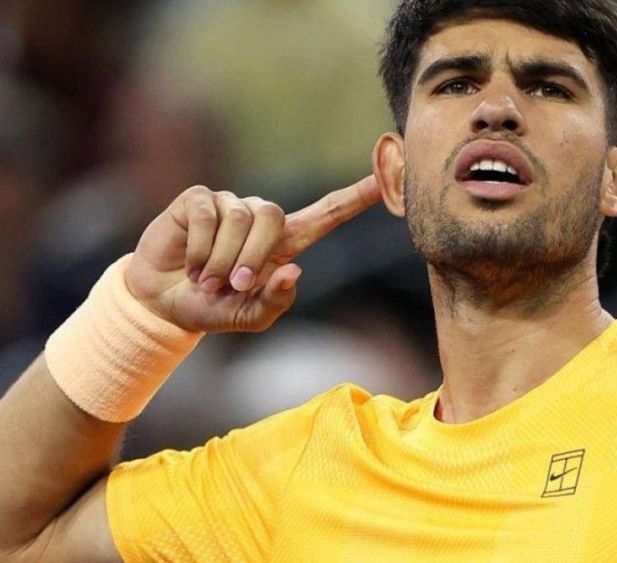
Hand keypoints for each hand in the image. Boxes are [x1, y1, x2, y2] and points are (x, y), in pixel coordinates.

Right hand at [124, 176, 381, 332]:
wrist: (162, 303)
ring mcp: (229, 204)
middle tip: (234, 285)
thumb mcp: (248, 317)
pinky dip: (201, 247)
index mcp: (284, 243)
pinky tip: (191, 264)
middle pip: (274, 216)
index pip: (327, 213)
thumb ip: (275, 301)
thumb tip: (295, 271)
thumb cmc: (212, 307)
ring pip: (240, 217)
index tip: (384, 176)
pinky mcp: (198, 200)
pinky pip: (208, 214)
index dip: (356, 196)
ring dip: (224, 257)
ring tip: (207, 278)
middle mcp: (260, 218)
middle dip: (253, 256)